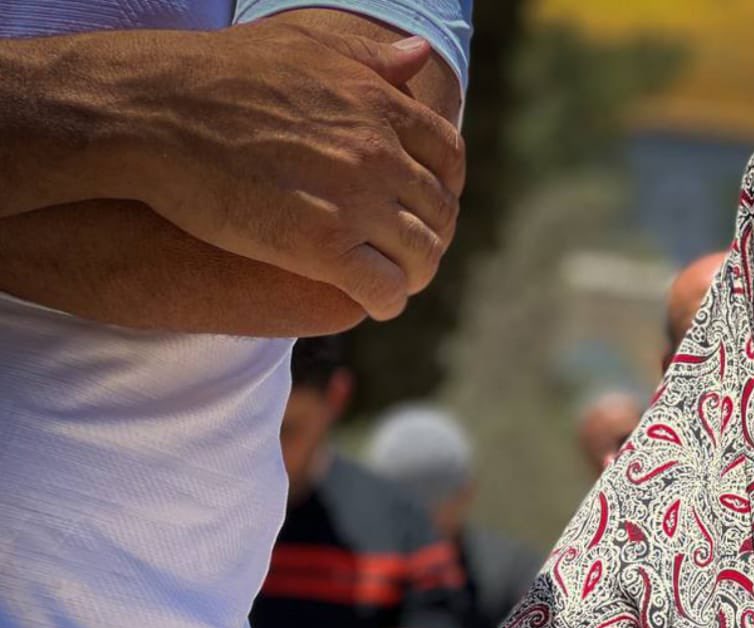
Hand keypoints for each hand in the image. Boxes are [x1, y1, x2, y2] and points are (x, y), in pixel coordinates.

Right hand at [114, 21, 463, 318]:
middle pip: (440, 212)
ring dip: (415, 274)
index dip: (445, 189)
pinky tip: (374, 302)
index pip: (449, 159)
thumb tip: (419, 59)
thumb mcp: (302, 48)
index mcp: (379, 106)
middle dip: (432, 236)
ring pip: (420, 256)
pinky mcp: (322, 248)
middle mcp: (378, 155)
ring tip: (397, 281)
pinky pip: (384, 289)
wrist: (153, 111)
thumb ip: (367, 60)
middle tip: (412, 252)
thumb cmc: (216, 75)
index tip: (428, 205)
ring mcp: (354, 203)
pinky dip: (387, 301)